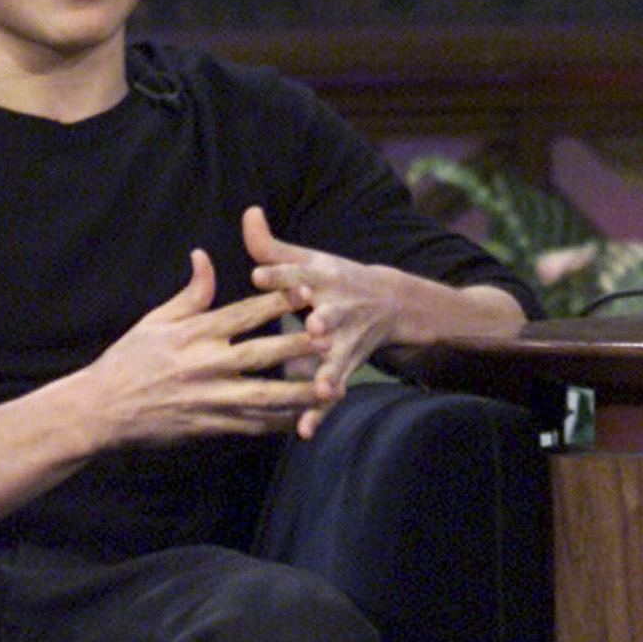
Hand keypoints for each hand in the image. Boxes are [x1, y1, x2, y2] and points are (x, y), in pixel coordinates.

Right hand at [77, 248, 329, 442]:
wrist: (99, 410)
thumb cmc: (128, 360)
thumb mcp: (155, 320)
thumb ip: (190, 293)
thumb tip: (205, 255)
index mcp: (193, 334)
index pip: (243, 313)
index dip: (278, 300)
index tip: (308, 290)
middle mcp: (204, 365)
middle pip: (260, 354)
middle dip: (297, 346)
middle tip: (331, 337)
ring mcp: (207, 399)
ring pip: (263, 397)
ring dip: (298, 392)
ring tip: (330, 387)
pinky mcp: (207, 426)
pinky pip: (250, 426)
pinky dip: (278, 424)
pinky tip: (305, 420)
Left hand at [243, 205, 407, 436]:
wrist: (393, 303)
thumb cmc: (336, 280)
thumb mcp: (309, 259)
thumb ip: (273, 245)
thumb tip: (249, 211)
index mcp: (322, 279)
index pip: (298, 274)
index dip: (280, 274)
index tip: (258, 274)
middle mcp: (337, 308)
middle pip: (329, 315)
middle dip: (322, 321)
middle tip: (314, 326)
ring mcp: (344, 340)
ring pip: (336, 358)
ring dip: (329, 373)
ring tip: (322, 388)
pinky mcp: (346, 366)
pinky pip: (332, 392)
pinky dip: (319, 412)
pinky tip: (304, 430)